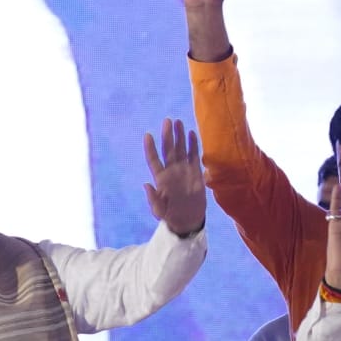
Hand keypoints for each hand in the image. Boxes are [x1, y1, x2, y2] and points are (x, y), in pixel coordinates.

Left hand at [144, 118, 206, 236]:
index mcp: (160, 178)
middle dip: (167, 135)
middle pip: (168, 150)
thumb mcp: (159, 210)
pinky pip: (193, 155)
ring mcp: (183, 170)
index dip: (150, 148)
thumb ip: (153, 199)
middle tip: (167, 121)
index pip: (153, 159)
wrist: (187, 219)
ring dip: (179, 136)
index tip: (148, 135)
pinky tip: (191, 133)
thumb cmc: (170, 215)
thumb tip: (145, 185)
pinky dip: (193, 144)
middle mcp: (171, 171)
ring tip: (178, 122)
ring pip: (181, 149)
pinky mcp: (194, 172)